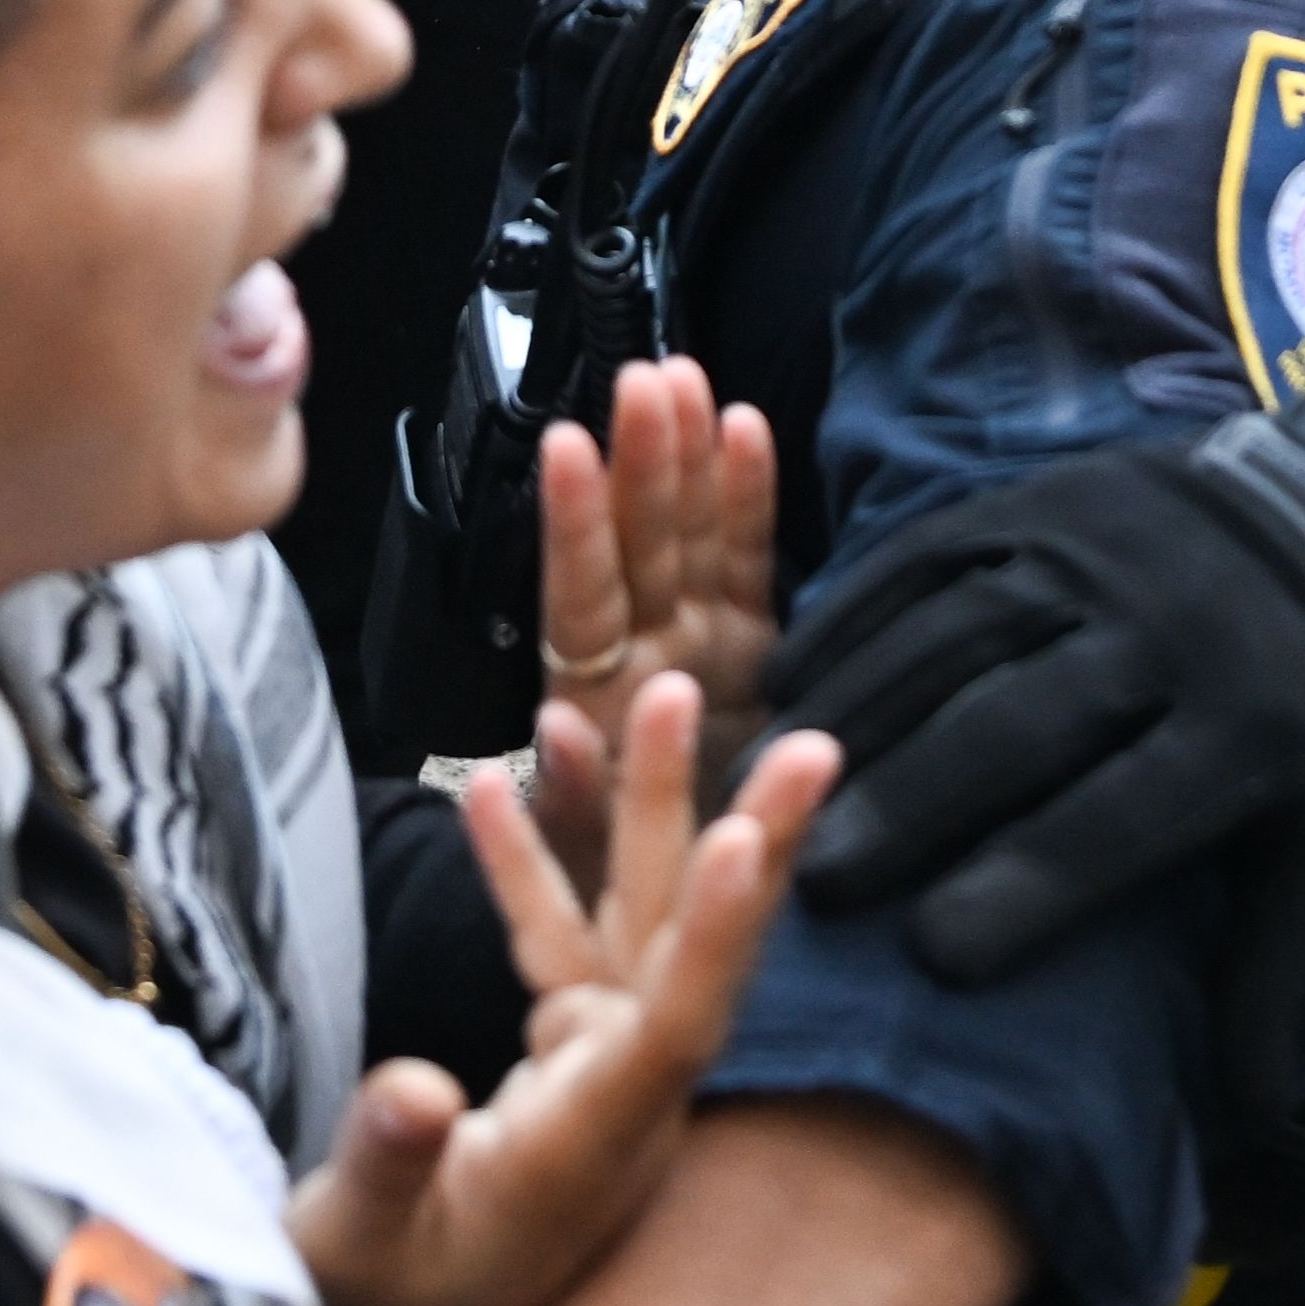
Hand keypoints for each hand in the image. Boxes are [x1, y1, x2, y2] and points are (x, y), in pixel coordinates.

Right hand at [286, 673, 834, 1305]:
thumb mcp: (356, 1246)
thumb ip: (389, 1162)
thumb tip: (419, 1094)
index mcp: (591, 1152)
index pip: (672, 1028)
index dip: (713, 937)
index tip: (748, 839)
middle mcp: (619, 1105)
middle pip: (694, 955)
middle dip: (743, 841)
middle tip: (815, 744)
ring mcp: (594, 1076)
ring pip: (639, 924)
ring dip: (646, 813)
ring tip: (659, 693)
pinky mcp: (559, 1060)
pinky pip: (561, 941)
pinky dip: (534, 864)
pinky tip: (500, 779)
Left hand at [525, 358, 782, 876]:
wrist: (703, 928)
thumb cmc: (622, 894)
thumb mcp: (586, 863)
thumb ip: (572, 799)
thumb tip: (551, 728)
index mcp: (589, 694)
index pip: (578, 595)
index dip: (575, 524)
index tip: (567, 447)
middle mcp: (640, 650)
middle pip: (635, 544)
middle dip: (640, 461)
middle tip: (645, 378)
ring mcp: (697, 637)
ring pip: (687, 533)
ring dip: (684, 456)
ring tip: (683, 378)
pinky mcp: (753, 643)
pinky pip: (748, 557)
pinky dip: (748, 495)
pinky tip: (745, 427)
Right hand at [767, 381, 1304, 987]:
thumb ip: (1281, 962)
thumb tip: (1254, 1120)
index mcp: (1255, 722)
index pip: (1123, 815)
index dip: (1028, 884)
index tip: (936, 959)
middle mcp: (1169, 624)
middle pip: (1018, 723)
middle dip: (913, 805)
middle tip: (818, 889)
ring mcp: (1101, 545)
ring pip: (958, 635)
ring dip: (861, 715)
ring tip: (778, 795)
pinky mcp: (1048, 496)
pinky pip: (933, 555)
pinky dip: (854, 618)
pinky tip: (791, 684)